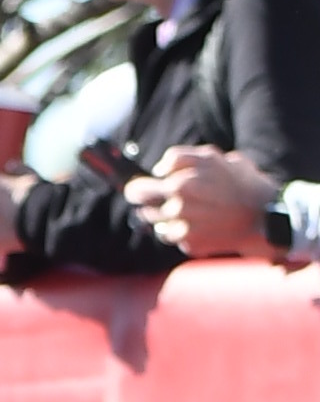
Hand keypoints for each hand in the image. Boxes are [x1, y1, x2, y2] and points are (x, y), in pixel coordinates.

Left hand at [127, 144, 278, 259]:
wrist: (263, 217)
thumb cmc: (241, 183)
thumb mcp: (215, 158)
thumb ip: (182, 159)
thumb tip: (159, 169)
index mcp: (181, 182)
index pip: (138, 186)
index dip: (138, 184)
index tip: (138, 185)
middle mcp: (178, 205)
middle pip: (140, 198)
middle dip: (139, 195)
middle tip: (137, 195)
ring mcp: (183, 227)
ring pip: (153, 220)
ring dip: (159, 215)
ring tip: (180, 209)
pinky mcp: (189, 244)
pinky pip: (171, 236)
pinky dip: (179, 231)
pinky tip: (196, 224)